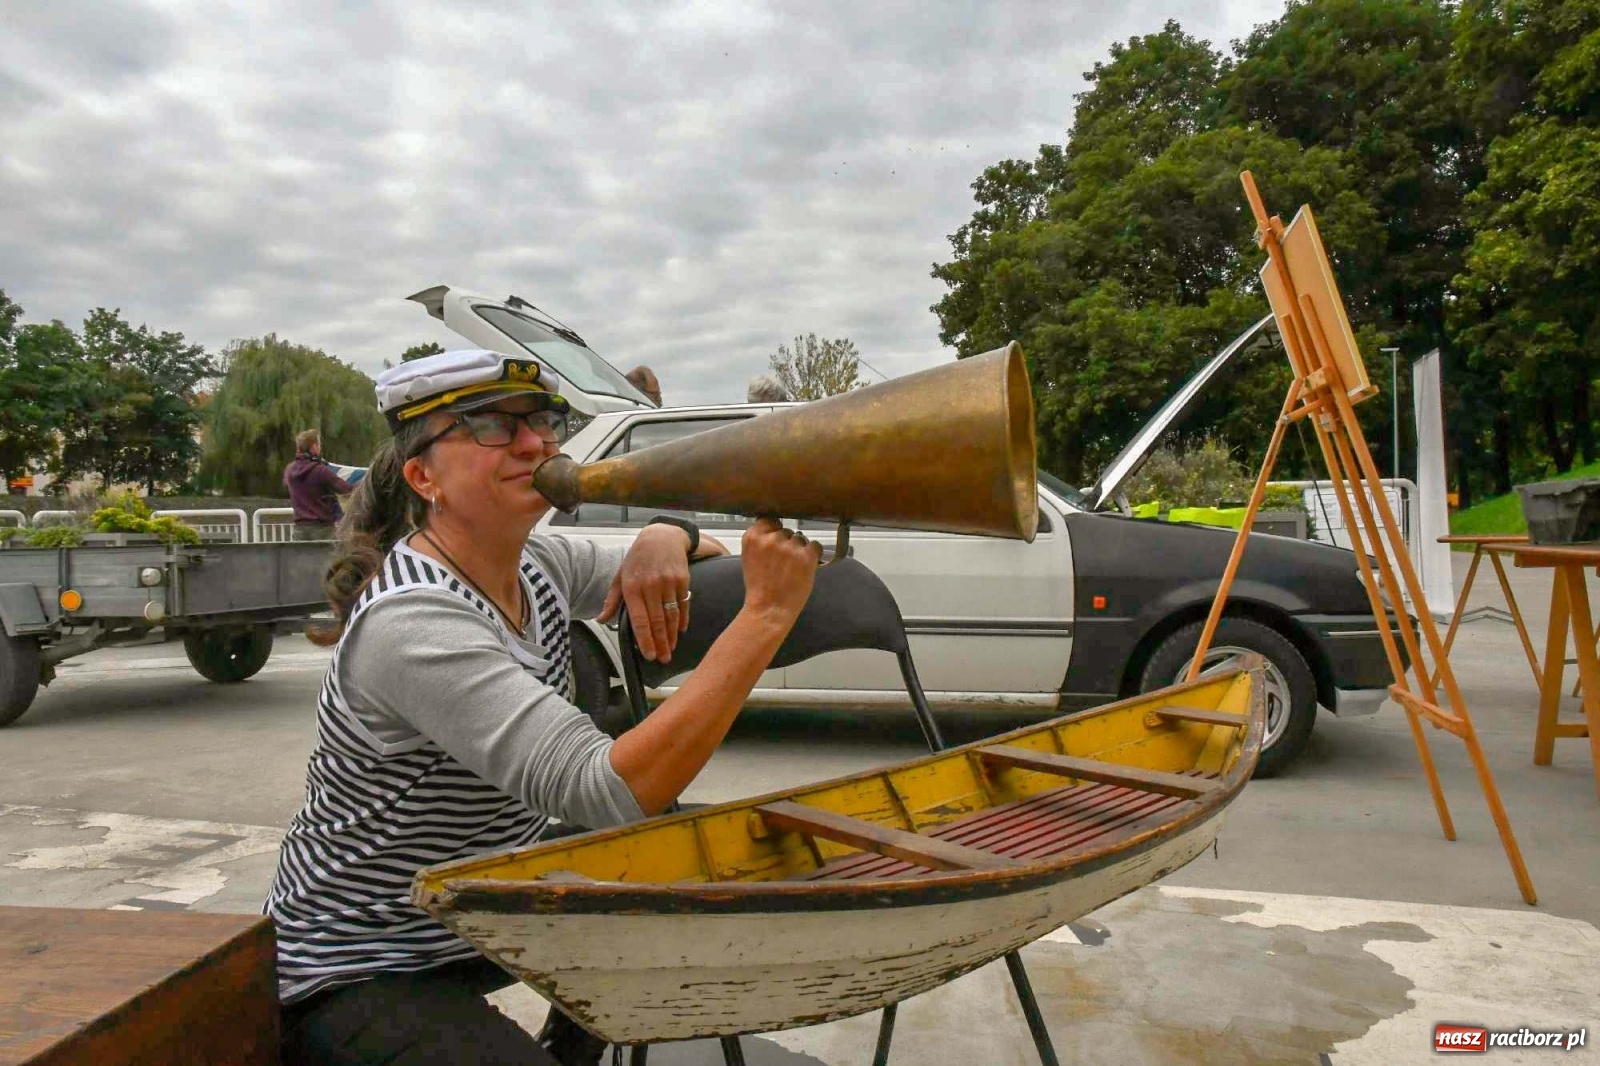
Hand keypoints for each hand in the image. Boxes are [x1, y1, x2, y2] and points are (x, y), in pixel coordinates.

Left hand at [599, 523, 692, 663]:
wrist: (661, 536)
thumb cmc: (637, 558)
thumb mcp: (620, 576)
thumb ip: (612, 600)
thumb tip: (601, 620)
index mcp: (632, 587)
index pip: (639, 619)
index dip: (645, 639)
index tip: (648, 655)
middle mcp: (650, 586)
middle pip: (657, 621)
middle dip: (660, 643)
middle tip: (662, 659)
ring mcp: (668, 583)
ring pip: (671, 616)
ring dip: (672, 635)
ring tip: (670, 650)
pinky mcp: (682, 580)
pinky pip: (683, 605)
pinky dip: (682, 620)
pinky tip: (680, 632)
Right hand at [739, 518, 820, 621]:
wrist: (769, 609)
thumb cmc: (759, 586)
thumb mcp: (749, 558)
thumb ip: (759, 541)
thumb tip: (774, 527)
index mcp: (753, 537)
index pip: (769, 520)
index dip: (774, 530)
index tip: (775, 542)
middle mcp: (771, 538)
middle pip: (786, 530)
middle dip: (786, 543)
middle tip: (783, 563)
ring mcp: (789, 546)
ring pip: (800, 538)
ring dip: (799, 550)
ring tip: (793, 568)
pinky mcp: (806, 556)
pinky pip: (815, 546)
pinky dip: (813, 555)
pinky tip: (805, 567)